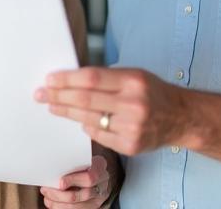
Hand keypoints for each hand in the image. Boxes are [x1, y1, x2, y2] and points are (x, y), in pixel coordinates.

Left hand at [35, 67, 181, 155]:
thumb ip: (106, 77)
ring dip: (66, 113)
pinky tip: (79, 121)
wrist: (180, 117)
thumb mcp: (133, 75)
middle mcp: (132, 104)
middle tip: (40, 94)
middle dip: (58, 97)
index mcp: (132, 81)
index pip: (91, 78)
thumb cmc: (152, 91)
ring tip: (52, 106)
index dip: (67, 79)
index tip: (49, 79)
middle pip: (85, 100)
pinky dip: (86, 126)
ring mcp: (131, 127)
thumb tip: (70, 79)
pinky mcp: (130, 146)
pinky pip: (98, 136)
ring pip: (88, 120)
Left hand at [39, 155, 109, 207]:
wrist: (98, 172)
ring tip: (47, 198)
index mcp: (100, 167)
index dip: (74, 180)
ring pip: (79, 206)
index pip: (90, 176)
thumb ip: (73, 160)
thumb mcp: (82, 156)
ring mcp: (99, 198)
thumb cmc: (84, 161)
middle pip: (84, 194)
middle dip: (61, 195)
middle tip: (45, 190)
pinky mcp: (92, 207)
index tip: (59, 182)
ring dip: (59, 204)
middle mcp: (102, 183)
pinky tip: (52, 204)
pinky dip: (61, 208)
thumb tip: (53, 163)